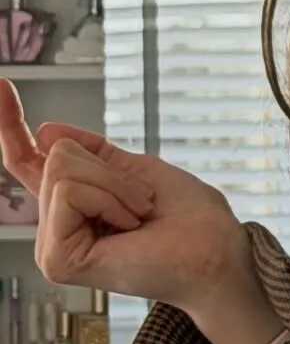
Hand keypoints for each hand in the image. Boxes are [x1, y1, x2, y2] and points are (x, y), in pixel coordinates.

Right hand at [0, 79, 253, 316]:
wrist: (214, 247)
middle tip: (143, 199)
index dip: (10, 123)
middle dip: (110, 167)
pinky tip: (128, 226)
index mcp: (73, 204)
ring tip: (139, 214)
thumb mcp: (136, 168)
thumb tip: (45, 131)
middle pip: (56, 155)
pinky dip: (110, 199)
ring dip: (116, 183)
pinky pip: (71, 192)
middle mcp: (56, 226)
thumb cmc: (188, 216)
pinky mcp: (57, 259)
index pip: (29, 160)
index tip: (1, 84)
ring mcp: (52, 246)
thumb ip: (92, 152)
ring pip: (62, 169)